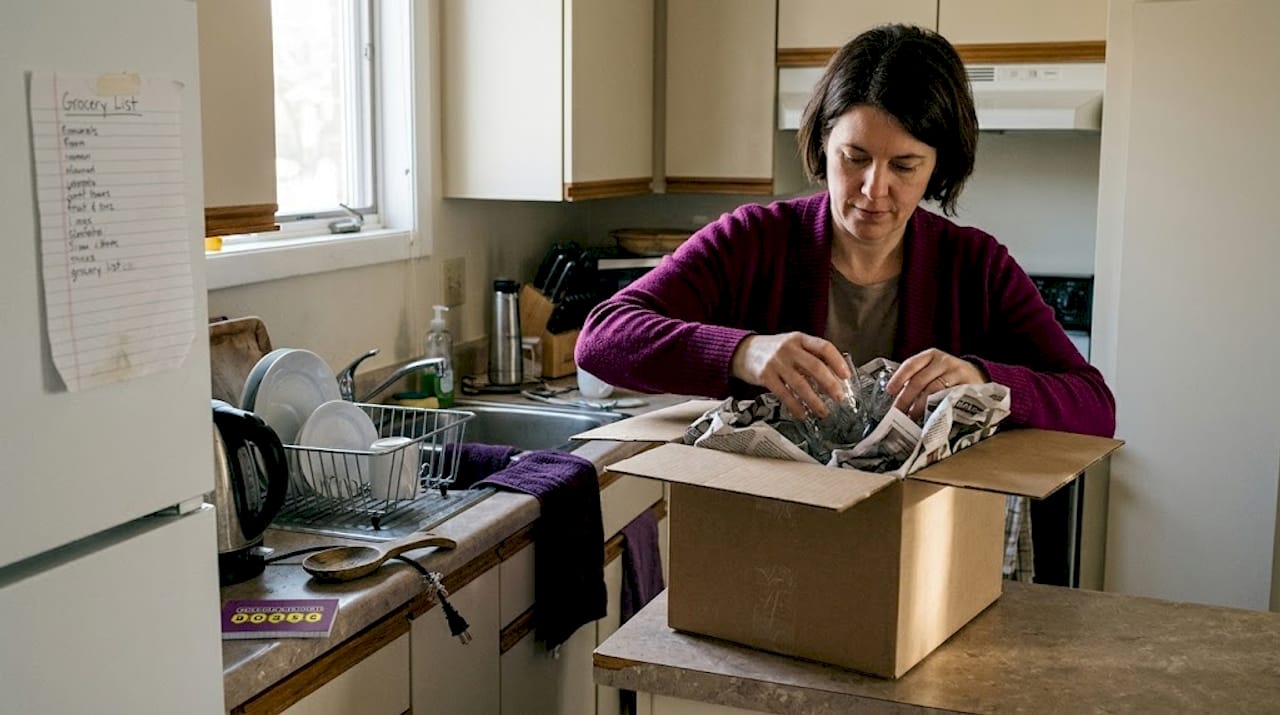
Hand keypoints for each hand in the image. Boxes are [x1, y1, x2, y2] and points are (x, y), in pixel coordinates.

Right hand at [730, 332, 849, 417]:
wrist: (742, 351)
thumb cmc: (772, 351)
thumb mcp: (792, 346)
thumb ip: (810, 357)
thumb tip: (833, 379)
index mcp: (799, 339)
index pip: (824, 347)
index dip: (837, 362)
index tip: (846, 376)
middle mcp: (788, 348)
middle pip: (815, 366)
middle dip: (830, 384)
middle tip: (839, 398)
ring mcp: (776, 362)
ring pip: (800, 384)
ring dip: (815, 400)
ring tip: (823, 411)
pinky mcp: (765, 376)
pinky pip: (784, 394)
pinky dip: (795, 406)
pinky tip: (802, 413)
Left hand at [885, 348, 985, 420]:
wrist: (977, 376)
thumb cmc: (948, 376)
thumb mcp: (933, 371)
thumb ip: (917, 380)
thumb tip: (897, 400)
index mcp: (930, 356)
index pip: (911, 364)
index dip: (899, 378)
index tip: (890, 391)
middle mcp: (943, 361)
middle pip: (920, 379)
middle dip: (906, 397)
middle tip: (898, 412)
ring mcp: (956, 372)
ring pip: (934, 389)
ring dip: (920, 405)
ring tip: (912, 415)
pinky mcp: (967, 384)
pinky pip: (949, 397)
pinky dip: (938, 407)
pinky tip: (930, 415)